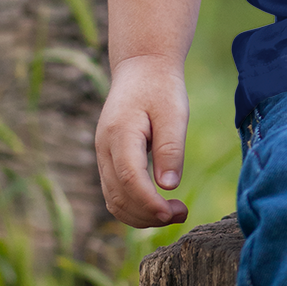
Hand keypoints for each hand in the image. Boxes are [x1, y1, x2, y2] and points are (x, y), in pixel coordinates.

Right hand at [95, 54, 190, 227]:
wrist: (141, 69)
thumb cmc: (161, 88)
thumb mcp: (173, 113)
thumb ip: (170, 148)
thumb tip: (168, 187)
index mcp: (119, 133)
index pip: (129, 179)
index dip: (149, 202)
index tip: (174, 212)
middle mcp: (104, 148)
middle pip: (118, 196)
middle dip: (149, 215)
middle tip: (182, 213)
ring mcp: (103, 156)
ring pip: (113, 200)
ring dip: (141, 216)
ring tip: (175, 213)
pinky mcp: (109, 161)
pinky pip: (115, 194)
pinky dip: (134, 208)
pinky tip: (159, 207)